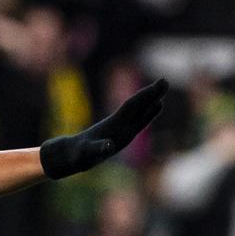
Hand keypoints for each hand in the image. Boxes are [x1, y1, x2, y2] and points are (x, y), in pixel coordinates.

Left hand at [40, 78, 167, 178]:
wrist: (70, 154)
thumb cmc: (78, 155)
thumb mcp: (88, 153)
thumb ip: (98, 149)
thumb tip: (108, 145)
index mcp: (114, 125)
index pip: (131, 106)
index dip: (144, 96)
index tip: (158, 84)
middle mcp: (119, 124)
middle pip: (137, 105)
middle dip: (150, 94)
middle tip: (165, 80)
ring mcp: (121, 128)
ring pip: (139, 111)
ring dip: (151, 100)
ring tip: (163, 89)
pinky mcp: (122, 133)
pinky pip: (139, 120)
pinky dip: (148, 112)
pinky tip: (156, 105)